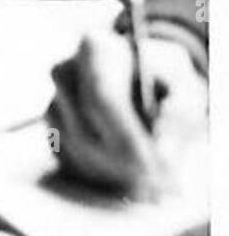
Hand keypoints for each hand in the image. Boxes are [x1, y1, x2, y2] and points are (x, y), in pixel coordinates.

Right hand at [47, 29, 207, 200]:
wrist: (139, 79)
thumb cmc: (163, 80)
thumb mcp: (186, 86)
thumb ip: (179, 116)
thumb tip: (160, 153)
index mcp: (96, 48)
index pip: (101, 98)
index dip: (126, 138)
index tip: (153, 169)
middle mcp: (64, 72)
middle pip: (86, 131)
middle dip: (123, 165)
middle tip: (159, 186)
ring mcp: (53, 102)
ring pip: (78, 152)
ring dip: (115, 173)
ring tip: (151, 175)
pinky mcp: (50, 130)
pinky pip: (71, 163)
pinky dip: (102, 176)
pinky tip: (128, 169)